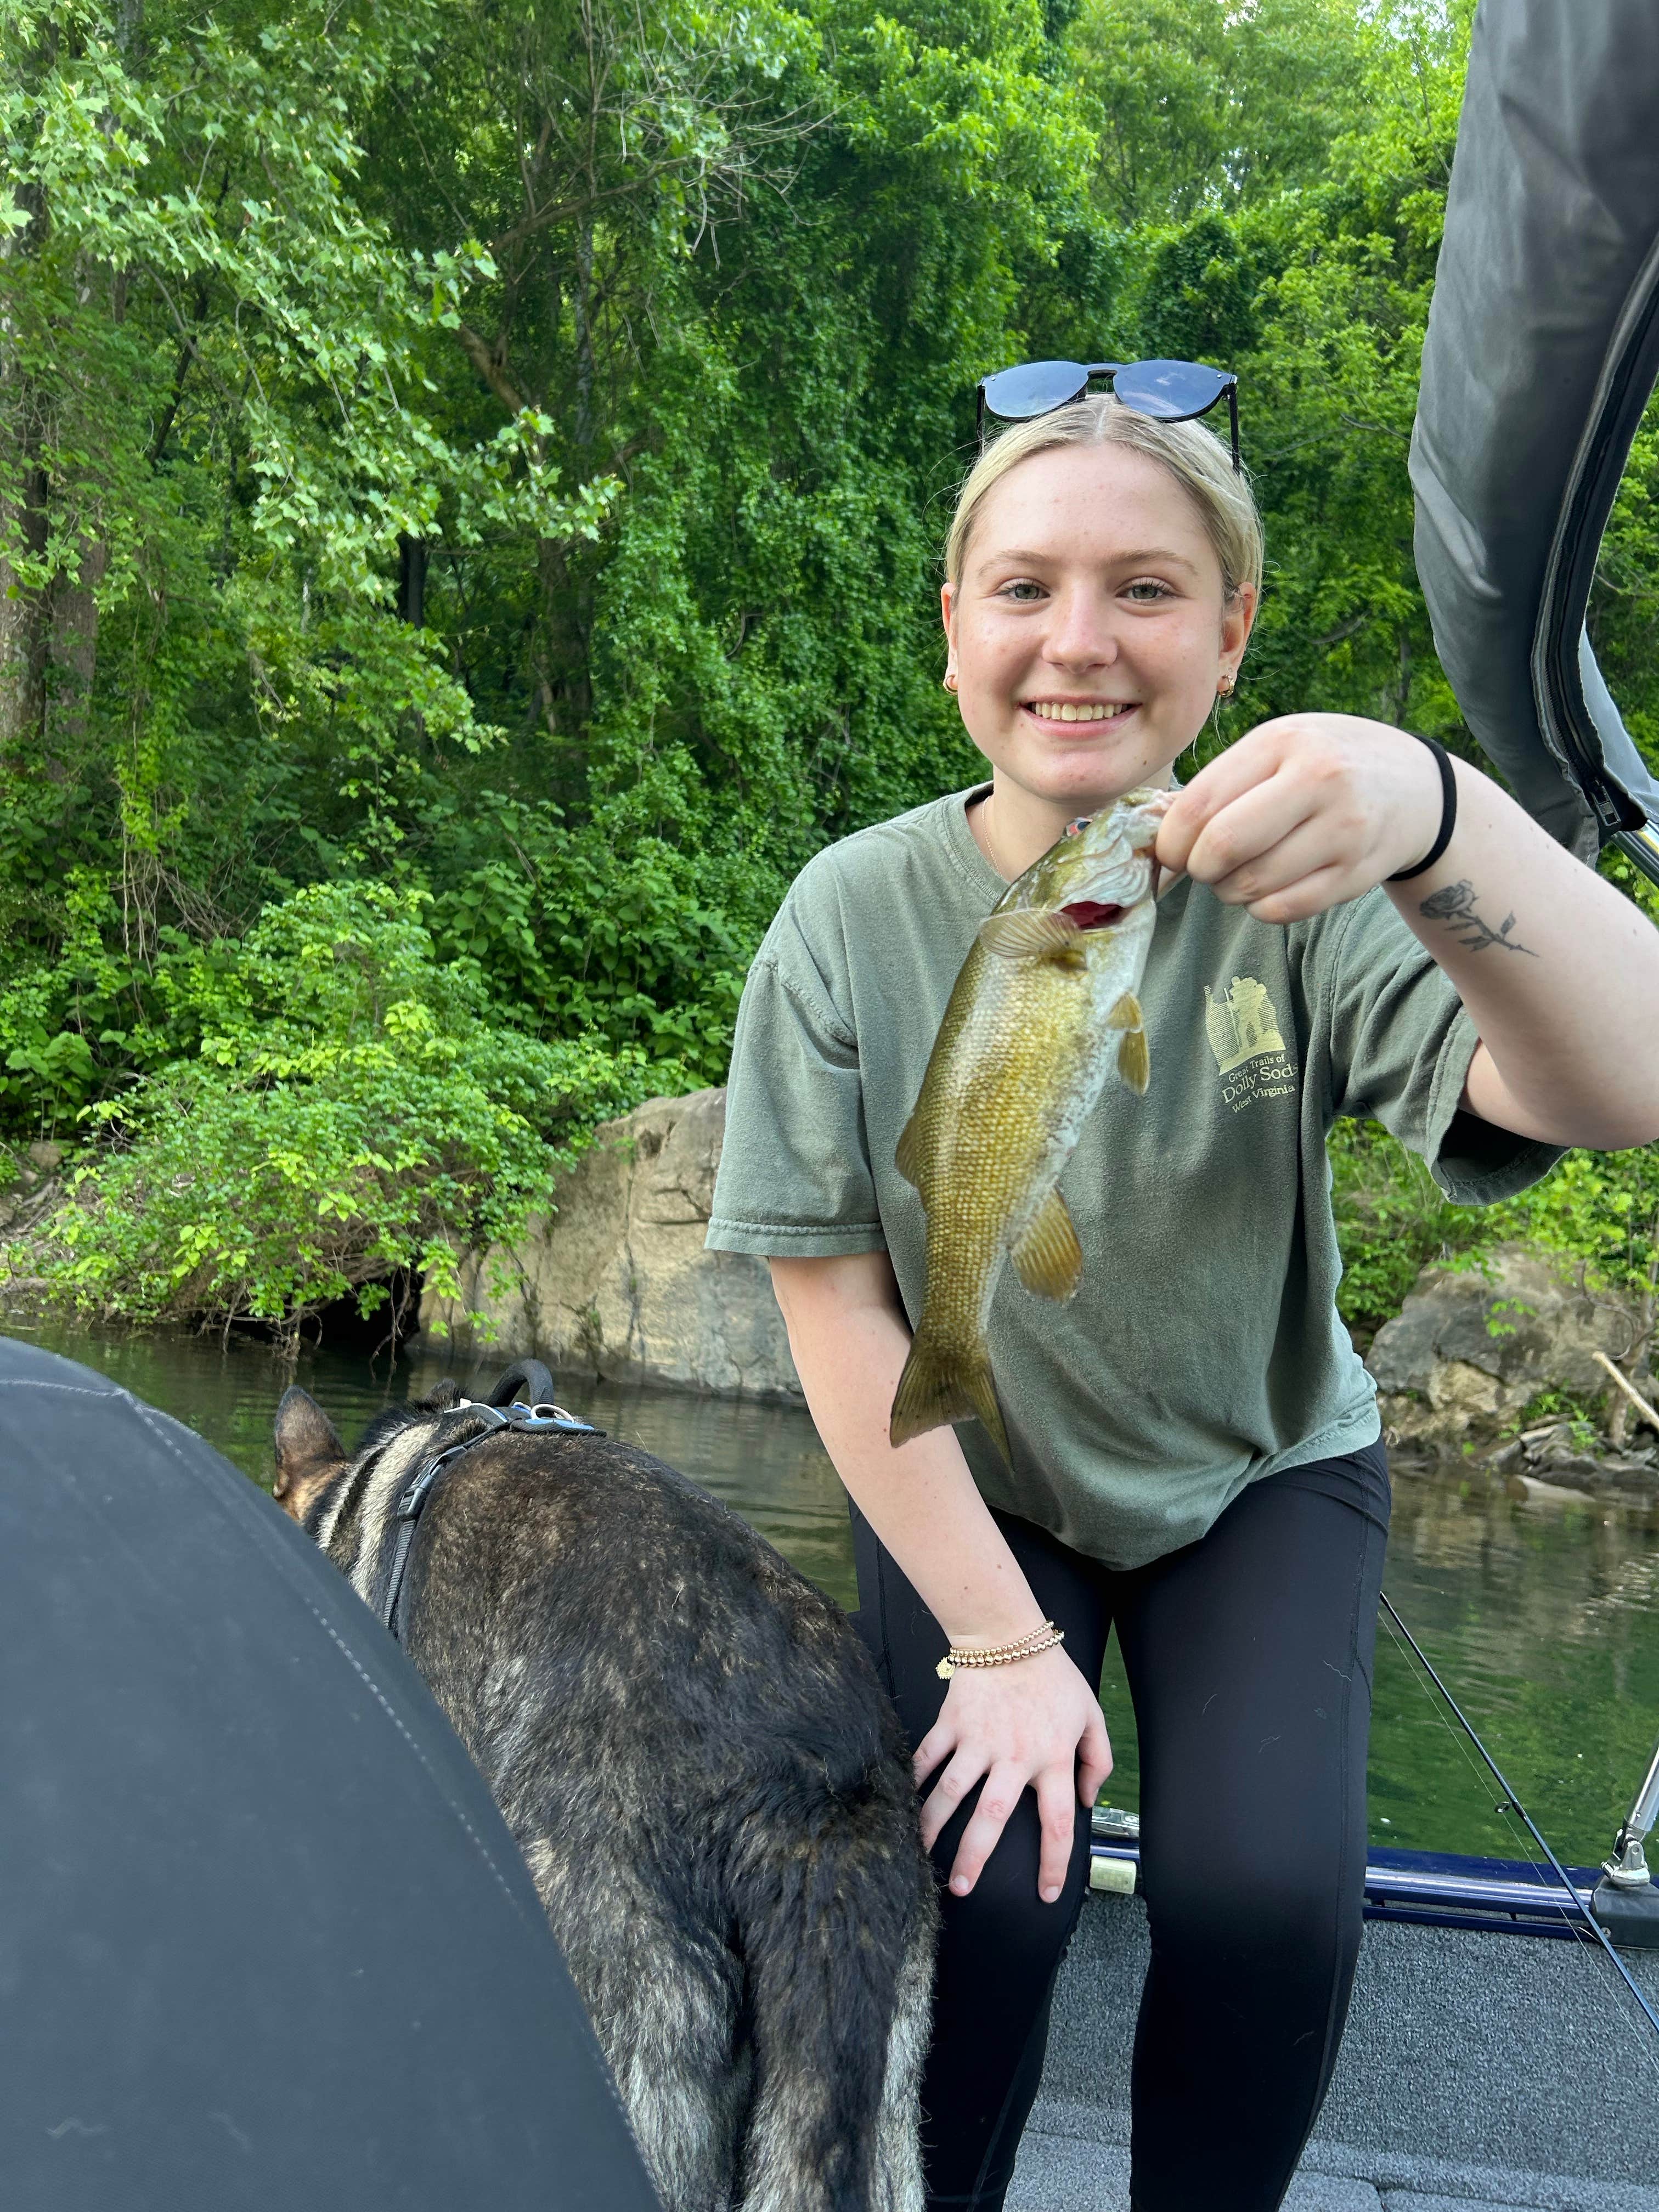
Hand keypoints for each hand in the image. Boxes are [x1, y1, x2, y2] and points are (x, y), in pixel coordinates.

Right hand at [912, 1644, 1112, 1904]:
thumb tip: (1087, 1801)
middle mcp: (1013, 1755)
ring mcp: (978, 1739)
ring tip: (921, 1854)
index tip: (1046, 1893)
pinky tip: (903, 1802)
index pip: (1056, 1822)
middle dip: (975, 1857)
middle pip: (992, 1817)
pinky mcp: (951, 1723)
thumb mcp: (1091, 1715)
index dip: (1053, 1862)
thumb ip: (1097, 1760)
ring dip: (933, 1826)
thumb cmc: (1054, 1677)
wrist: (1009, 1634)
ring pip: (951, 1791)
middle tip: (961, 1889)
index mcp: (1053, 1758)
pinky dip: (913, 1779)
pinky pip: (927, 1756)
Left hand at [1156, 713, 1447, 922]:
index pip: (1200, 805)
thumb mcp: (1276, 748)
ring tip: (1239, 872)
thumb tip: (1156, 834)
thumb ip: (1219, 783)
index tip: (1171, 851)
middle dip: (1197, 868)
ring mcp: (1343, 830)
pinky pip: (1281, 911)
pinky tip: (1268, 887)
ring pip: (1249, 886)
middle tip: (1202, 866)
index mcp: (1282, 742)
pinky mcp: (1356, 874)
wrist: (1413, 786)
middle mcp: (1318, 781)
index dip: (1171, 841)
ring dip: (1228, 890)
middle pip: (1222, 848)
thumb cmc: (1322, 764)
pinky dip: (1260, 907)